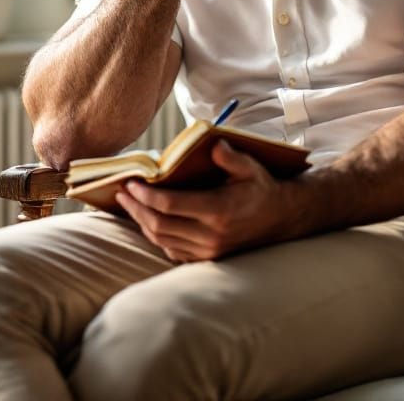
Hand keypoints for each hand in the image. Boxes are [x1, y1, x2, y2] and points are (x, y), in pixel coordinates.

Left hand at [115, 140, 293, 261]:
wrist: (280, 219)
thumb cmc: (261, 187)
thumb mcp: (250, 166)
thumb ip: (230, 157)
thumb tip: (213, 144)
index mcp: (219, 211)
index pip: (170, 206)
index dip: (146, 195)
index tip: (131, 183)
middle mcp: (211, 236)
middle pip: (160, 225)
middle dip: (136, 208)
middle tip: (122, 192)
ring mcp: (209, 251)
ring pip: (163, 240)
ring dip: (142, 222)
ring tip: (129, 204)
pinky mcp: (207, 259)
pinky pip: (173, 250)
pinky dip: (156, 235)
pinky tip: (148, 220)